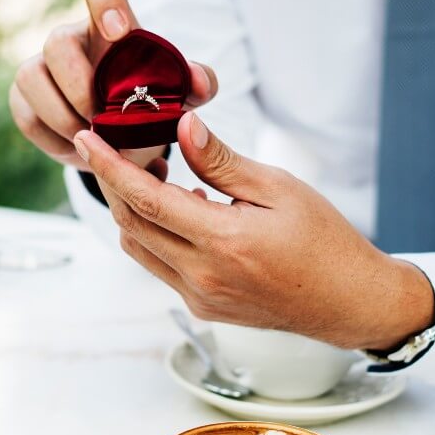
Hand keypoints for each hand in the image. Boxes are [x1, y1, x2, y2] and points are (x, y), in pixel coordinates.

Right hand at [10, 0, 217, 171]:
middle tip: (102, 118)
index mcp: (109, 24)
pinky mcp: (23, 99)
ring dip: (63, 116)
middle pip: (57, 41)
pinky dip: (53, 139)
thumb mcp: (179, 94)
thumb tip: (199, 83)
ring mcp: (40, 67)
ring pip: (31, 77)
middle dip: (79, 85)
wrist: (119, 139)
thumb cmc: (148, 102)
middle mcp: (71, 38)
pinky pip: (26, 115)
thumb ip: (196, 84)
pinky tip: (78, 149)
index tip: (119, 32)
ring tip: (92, 139)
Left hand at [72, 113, 434, 350]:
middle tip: (117, 149)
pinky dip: (157, 233)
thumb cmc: (325, 241)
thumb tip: (184, 128)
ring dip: (134, 210)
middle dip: (114, 184)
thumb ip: (223, 162)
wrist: (348, 301)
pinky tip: (184, 209)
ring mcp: (200, 297)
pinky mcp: (203, 307)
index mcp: (224, 242)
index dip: (109, 167)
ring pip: (139, 248)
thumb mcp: (280, 188)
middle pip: (131, 225)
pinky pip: (161, 265)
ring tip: (155, 175)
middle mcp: (203, 276)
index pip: (147, 200)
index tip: (86, 140)